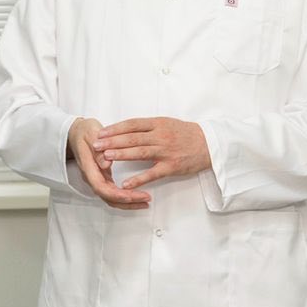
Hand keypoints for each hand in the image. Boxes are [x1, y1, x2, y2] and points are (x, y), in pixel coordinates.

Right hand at [68, 117, 149, 208]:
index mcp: (88, 168)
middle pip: (109, 198)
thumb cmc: (85, 132)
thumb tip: (106, 164)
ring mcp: (98, 179)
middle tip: (146, 199)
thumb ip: (98, 150)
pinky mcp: (103, 178)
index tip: (135, 194)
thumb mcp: (91, 135)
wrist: (76, 132)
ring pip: (112, 198)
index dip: (119, 195)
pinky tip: (138, 195)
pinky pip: (114, 193)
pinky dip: (126, 197)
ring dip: (129, 202)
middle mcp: (93, 177)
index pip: (102, 188)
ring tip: (145, 201)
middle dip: (128, 201)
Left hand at [92, 116, 210, 190]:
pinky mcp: (172, 166)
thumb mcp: (167, 123)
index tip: (101, 132)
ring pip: (140, 152)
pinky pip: (152, 173)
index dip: (115, 128)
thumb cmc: (186, 133)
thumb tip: (126, 128)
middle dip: (112, 141)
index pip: (132, 124)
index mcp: (158, 123)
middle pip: (132, 138)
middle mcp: (161, 136)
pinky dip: (138, 179)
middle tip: (96, 145)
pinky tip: (126, 183)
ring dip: (121, 155)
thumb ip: (148, 126)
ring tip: (105, 158)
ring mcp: (166, 151)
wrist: (210, 144)